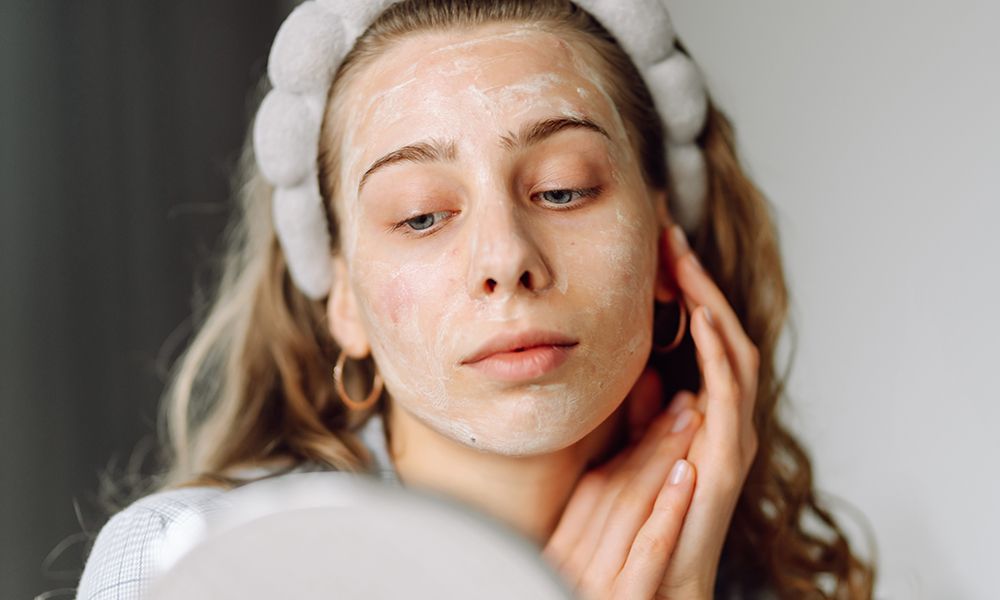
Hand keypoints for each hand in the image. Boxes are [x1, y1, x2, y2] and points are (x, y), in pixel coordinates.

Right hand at [542, 366, 704, 599]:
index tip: (663, 403)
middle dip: (653, 439)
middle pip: (616, 487)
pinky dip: (666, 511)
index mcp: (563, 547)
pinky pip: (645, 552)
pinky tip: (687, 477)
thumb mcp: (588, 557)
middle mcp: (573, 559)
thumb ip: (601, 508)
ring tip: (692, 421)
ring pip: (630, 508)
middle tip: (688, 401)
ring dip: (661, 459)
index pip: (599, 484)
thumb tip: (626, 457)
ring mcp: (594, 580)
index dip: (633, 441)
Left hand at [656, 225, 760, 597]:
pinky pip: (729, 391)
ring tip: (683, 260)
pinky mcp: (728, 455)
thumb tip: (645, 372)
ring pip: (731, 350)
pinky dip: (717, 351)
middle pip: (718, 330)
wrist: (655, 579)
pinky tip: (697, 315)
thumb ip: (642, 412)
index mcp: (704, 410)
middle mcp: (725, 415)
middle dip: (697, 280)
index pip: (699, 334)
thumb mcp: (632, 450)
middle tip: (670, 234)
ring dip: (708, 301)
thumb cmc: (642, 519)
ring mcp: (731, 433)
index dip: (683, 288)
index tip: (657, 245)